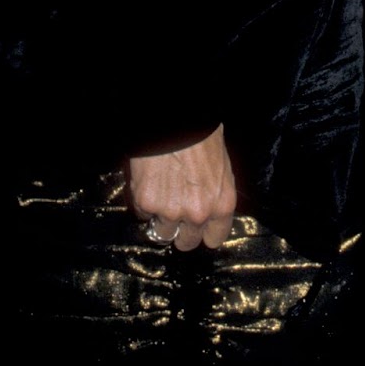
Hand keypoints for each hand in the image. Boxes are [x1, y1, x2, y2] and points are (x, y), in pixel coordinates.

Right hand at [129, 124, 236, 250]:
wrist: (175, 122)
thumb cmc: (202, 136)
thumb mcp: (221, 167)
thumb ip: (215, 194)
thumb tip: (210, 208)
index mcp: (222, 204)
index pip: (214, 239)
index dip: (205, 233)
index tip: (199, 229)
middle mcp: (198, 213)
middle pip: (187, 243)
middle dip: (181, 231)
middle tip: (177, 213)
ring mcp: (170, 211)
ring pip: (163, 233)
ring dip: (161, 220)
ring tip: (163, 195)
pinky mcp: (147, 203)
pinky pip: (143, 215)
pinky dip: (145, 203)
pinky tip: (151, 183)